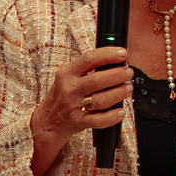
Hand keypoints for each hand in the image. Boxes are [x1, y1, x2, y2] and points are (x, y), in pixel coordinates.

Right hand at [29, 46, 129, 175]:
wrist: (48, 120)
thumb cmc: (63, 94)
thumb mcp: (69, 77)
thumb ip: (88, 69)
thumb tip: (115, 59)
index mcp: (67, 73)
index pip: (89, 59)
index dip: (108, 55)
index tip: (123, 53)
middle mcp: (69, 88)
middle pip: (97, 80)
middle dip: (117, 75)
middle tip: (128, 72)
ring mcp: (73, 106)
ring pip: (100, 100)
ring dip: (118, 93)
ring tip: (128, 88)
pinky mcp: (78, 122)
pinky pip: (98, 121)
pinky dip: (112, 116)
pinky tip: (120, 111)